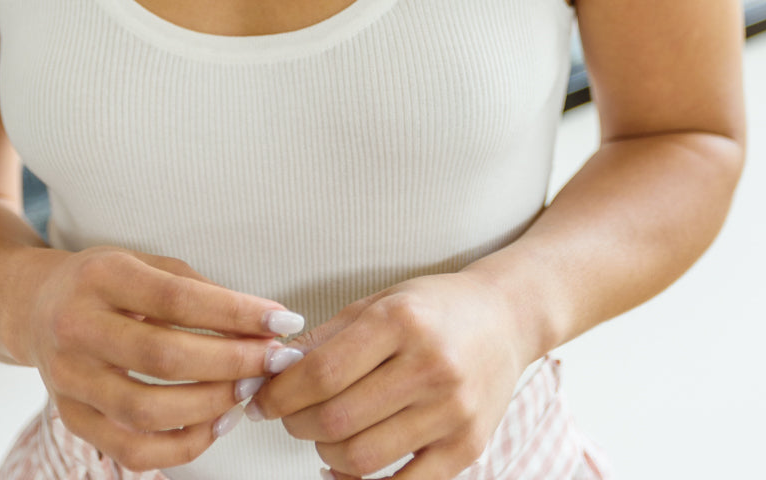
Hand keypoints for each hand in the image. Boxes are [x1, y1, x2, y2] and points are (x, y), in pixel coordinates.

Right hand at [26, 244, 301, 471]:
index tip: (282, 321)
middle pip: (164, 357)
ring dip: (211, 405)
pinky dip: (183, 444)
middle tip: (273, 361)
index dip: (236, 313)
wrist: (36, 306)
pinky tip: (218, 422)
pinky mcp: (72, 419)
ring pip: (147, 411)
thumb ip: (197, 291)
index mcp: (101, 276)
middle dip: (231, 362)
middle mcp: (77, 327)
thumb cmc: (106, 282)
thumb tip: (260, 322)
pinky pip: (133, 449)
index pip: (177, 299)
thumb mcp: (146, 264)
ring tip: (248, 390)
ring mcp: (69, 380)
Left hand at [248, 271, 526, 479]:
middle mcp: (430, 365)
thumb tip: (272, 371)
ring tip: (321, 434)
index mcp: (401, 321)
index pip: (322, 373)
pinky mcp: (468, 447)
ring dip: (325, 453)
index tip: (260, 401)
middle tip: (288, 417)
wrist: (505, 317)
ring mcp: (452, 411)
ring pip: (363, 457)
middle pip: (337, 419)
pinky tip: (344, 467)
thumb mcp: (378, 302)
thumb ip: (326, 338)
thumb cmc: (434, 308)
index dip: (280, 394)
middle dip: (296, 424)